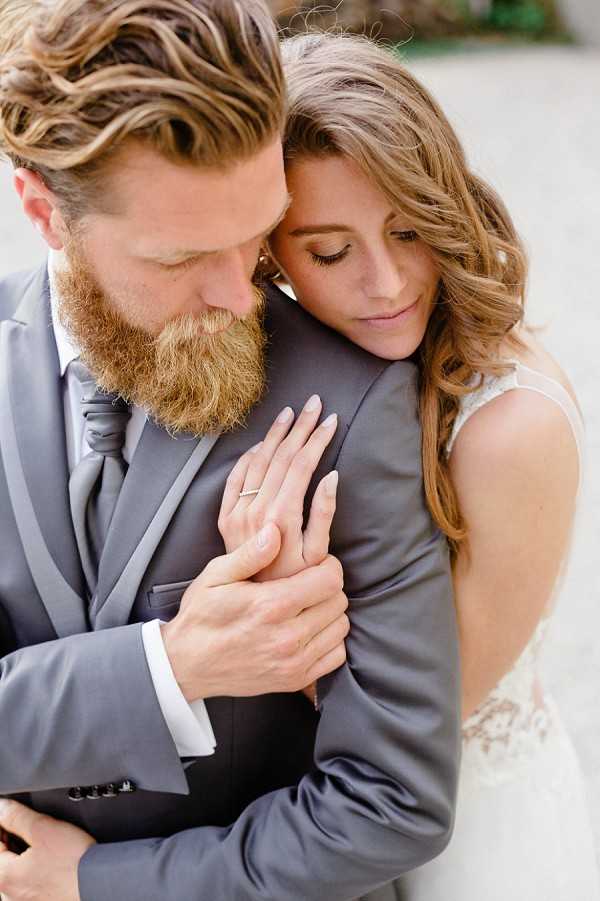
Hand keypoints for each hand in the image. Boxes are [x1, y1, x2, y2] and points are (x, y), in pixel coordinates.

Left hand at [0, 799, 93, 900]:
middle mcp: (10, 895)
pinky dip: (32, 869)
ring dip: (20, 855)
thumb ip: (16, 816)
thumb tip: (1, 807)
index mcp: (4, 877)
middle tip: (25, 824)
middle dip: (10, 840)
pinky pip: (28, 883)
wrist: (98, 884)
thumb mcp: (43, 828)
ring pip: (14, 873)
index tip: (8, 813)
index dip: (1, 824)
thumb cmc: (73, 862)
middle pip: (2, 860)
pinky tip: (48, 860)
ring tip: (39, 841)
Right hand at [162, 523, 348, 701]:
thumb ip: (250, 553)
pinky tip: (310, 630)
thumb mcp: (216, 576)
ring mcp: (293, 662)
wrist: (187, 664)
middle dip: (328, 587)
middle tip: (309, 584)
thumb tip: (275, 531)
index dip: (328, 566)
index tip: (316, 564)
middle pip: (338, 602)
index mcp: (270, 605)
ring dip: (330, 613)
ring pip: (340, 627)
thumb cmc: (201, 616)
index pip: (330, 580)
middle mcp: (287, 636)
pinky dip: (329, 640)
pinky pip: (336, 655)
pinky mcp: (295, 680)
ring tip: (308, 606)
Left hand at [218, 394, 338, 580]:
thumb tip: (331, 476)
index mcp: (281, 515)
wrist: (252, 607)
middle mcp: (256, 509)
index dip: (317, 439)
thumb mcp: (318, 554)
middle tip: (313, 403)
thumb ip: (324, 513)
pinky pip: (235, 477)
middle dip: (300, 427)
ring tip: (290, 413)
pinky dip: (249, 455)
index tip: (330, 419)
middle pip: (280, 456)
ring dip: (274, 434)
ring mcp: (237, 512)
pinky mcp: (225, 518)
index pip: (301, 464)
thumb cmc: (295, 583)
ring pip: (257, 460)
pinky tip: (262, 442)